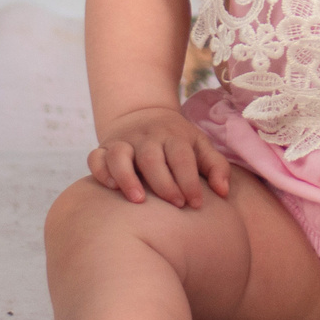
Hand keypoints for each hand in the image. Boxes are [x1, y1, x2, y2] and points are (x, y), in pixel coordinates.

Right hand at [87, 105, 233, 207]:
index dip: (189, 181)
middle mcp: (147, 137)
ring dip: (127, 178)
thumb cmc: (177, 140)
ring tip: (139, 201)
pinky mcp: (104, 147)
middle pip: (152, 158)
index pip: (181, 157)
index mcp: (174, 135)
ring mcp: (123, 141)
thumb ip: (215, 166)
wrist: (143, 114)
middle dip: (164, 183)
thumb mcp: (199, 145)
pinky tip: (111, 187)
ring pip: (120, 155)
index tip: (196, 203)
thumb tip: (224, 192)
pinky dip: (100, 171)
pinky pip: (95, 158)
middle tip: (175, 205)